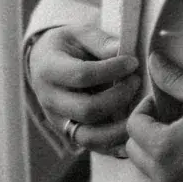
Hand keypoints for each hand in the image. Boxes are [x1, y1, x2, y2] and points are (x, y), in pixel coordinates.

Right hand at [28, 25, 141, 154]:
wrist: (43, 63)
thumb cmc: (66, 46)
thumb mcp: (79, 33)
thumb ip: (100, 42)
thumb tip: (124, 51)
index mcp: (49, 69)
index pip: (82, 75)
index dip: (111, 70)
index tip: (133, 62)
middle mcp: (50, 100)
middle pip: (87, 110)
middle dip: (118, 97)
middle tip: (137, 81)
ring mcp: (58, 121)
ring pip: (89, 136)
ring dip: (119, 127)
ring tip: (139, 109)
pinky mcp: (69, 135)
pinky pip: (93, 147)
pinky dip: (114, 144)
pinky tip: (132, 132)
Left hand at [124, 55, 182, 181]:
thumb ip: (173, 79)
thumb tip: (153, 60)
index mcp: (163, 147)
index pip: (133, 125)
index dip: (146, 110)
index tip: (162, 107)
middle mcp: (163, 177)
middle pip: (133, 152)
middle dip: (145, 135)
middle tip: (166, 126)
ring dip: (145, 166)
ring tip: (165, 153)